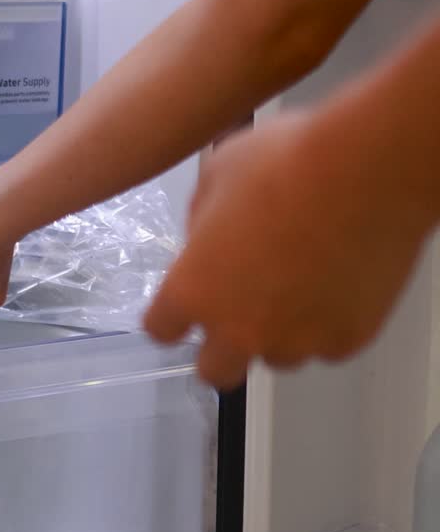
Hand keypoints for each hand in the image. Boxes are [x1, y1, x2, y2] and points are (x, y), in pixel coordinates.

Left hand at [145, 112, 433, 387]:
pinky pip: (328, 345)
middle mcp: (237, 328)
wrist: (370, 170)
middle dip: (220, 350)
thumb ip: (200, 220)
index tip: (182, 310)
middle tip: (238, 317)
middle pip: (214, 370)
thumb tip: (205, 236)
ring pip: (276, 357)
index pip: (160, 330)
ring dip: (278, 333)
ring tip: (298, 288)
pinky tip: (337, 285)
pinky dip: (328, 324)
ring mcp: (295, 340)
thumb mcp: (217, 175)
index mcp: (192, 290)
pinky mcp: (346, 339)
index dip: (171, 318)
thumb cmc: (288, 161)